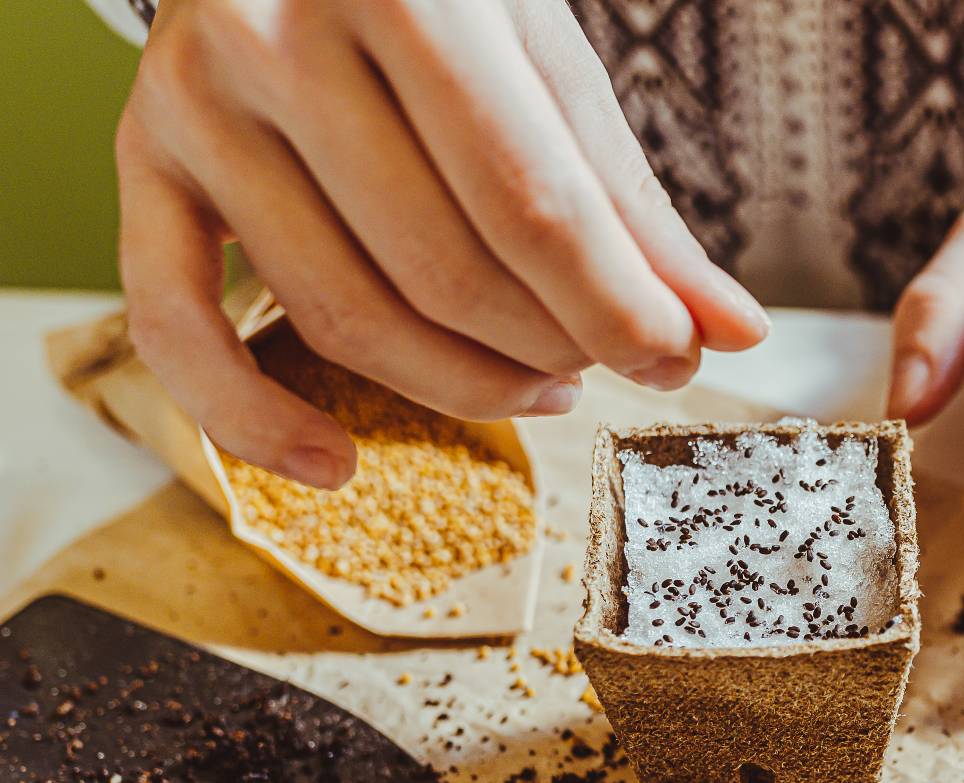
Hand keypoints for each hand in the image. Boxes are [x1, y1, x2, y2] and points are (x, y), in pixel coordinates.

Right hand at [117, 0, 769, 488]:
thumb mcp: (547, 59)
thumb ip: (631, 200)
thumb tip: (730, 330)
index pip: (530, 205)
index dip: (615, 307)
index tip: (676, 358)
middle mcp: (277, 37)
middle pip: (443, 273)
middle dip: (553, 345)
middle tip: (610, 358)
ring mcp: (196, 103)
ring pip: (343, 315)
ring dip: (463, 385)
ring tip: (541, 380)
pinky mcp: (140, 159)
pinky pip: (177, 325)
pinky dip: (252, 419)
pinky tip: (337, 465)